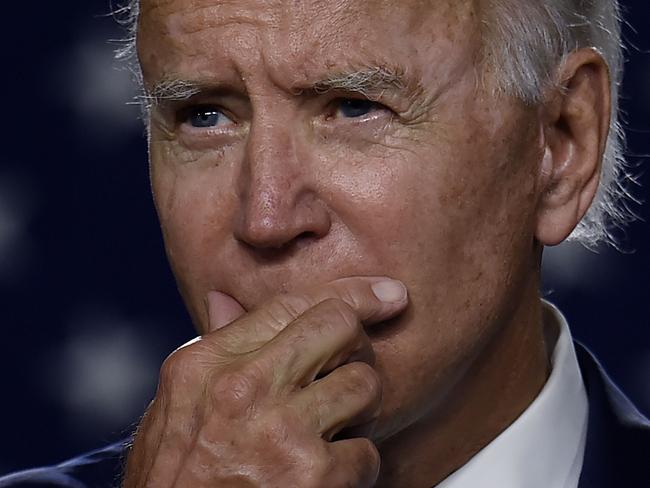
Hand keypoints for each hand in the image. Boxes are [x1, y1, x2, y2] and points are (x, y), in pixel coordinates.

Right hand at [122, 277, 407, 487]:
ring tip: (334, 426)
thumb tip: (225, 299)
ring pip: (365, 384)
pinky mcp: (313, 476)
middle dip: (357, 343)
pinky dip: (356, 464)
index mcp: (208, 364)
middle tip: (352, 365)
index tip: (383, 293)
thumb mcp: (175, 406)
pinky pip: (368, 450)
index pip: (291, 303)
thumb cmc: (172, 479)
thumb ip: (214, 350)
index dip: (349, 293)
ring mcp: (280, 431)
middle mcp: (244, 387)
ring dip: (359, 408)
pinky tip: (329, 472)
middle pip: (338, 326)